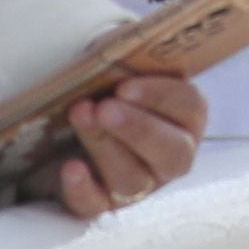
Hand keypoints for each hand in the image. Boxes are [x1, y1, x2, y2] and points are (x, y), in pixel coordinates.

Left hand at [43, 71, 206, 221]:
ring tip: (80, 115)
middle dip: (139, 129)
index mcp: (183, 119)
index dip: (163, 97)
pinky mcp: (99, 203)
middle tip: (106, 108)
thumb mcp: (117, 70)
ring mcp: (137, 185)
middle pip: (172, 153)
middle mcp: (169, 158)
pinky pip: (95, 205)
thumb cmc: (100, 92)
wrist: (58, 131)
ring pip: (133, 178)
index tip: (126, 85)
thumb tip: (119, 44)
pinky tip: (71, 168)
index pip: (191, 109)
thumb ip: (126, 58)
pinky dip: (83, 188)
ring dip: (105, 147)